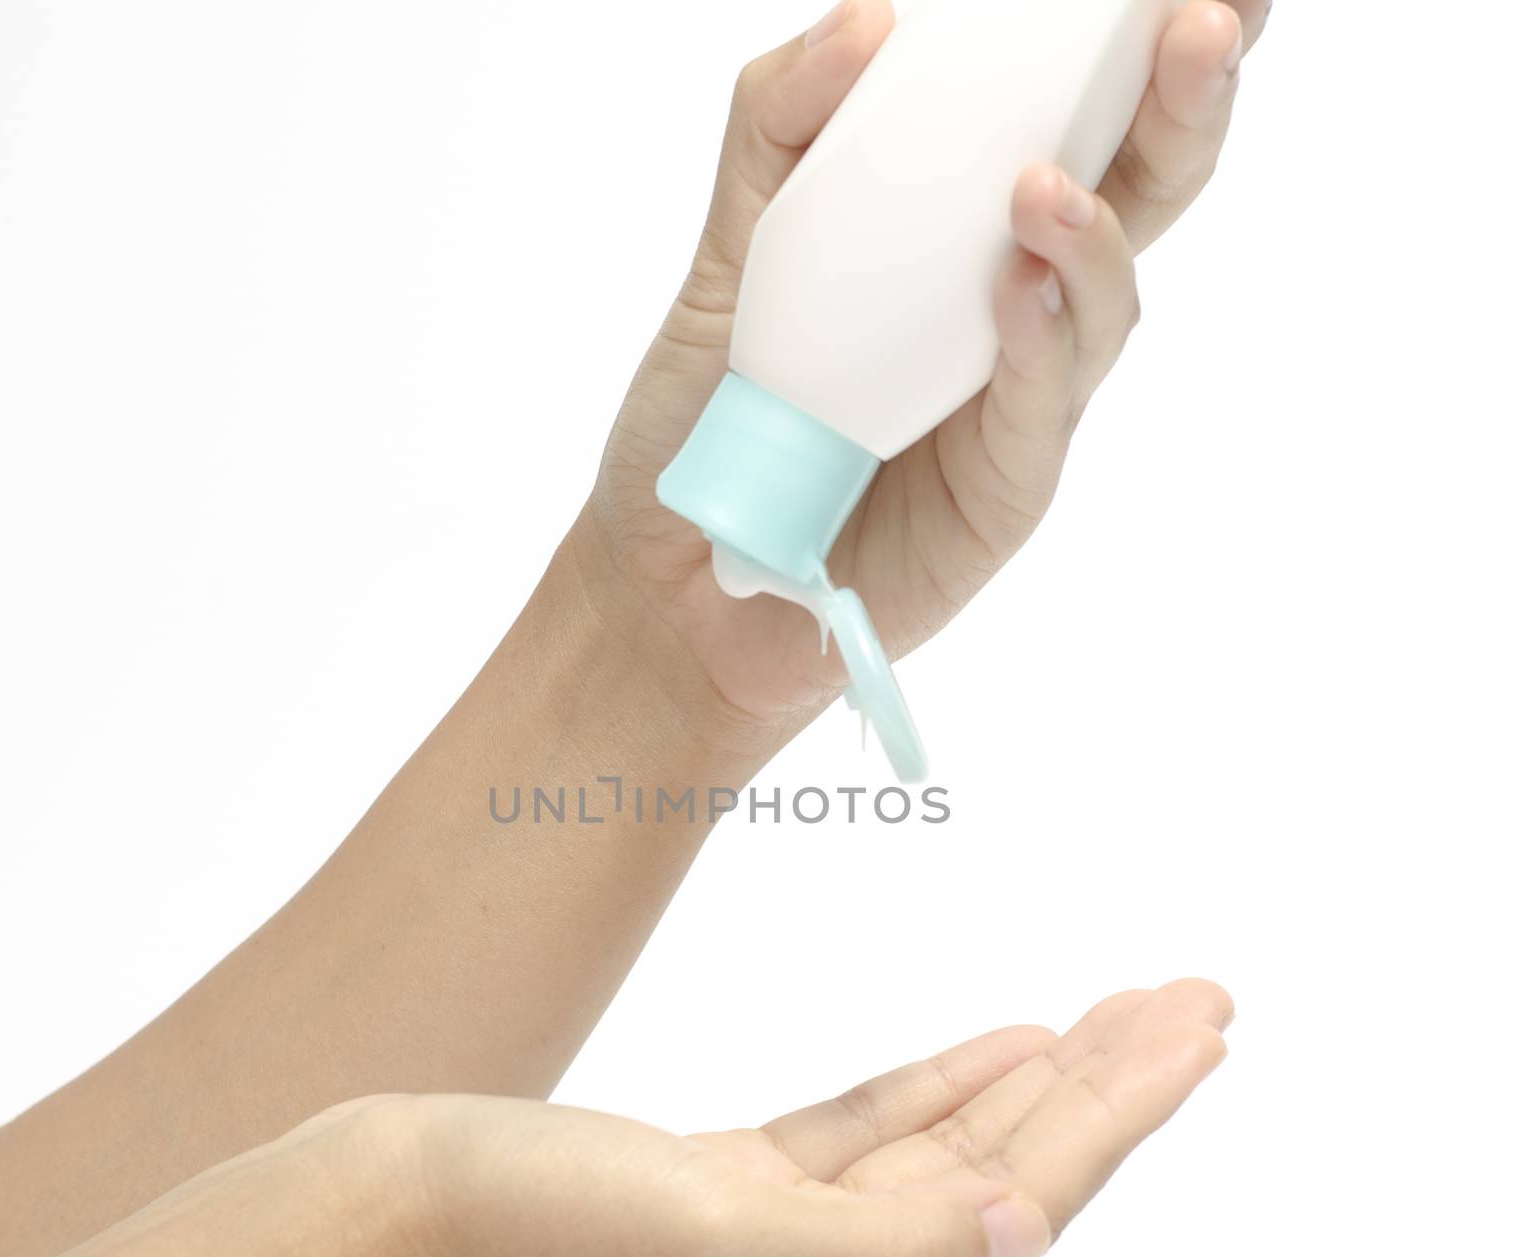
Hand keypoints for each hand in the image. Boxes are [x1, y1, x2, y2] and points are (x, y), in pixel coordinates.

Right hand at [337, 979, 1231, 1256]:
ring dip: (1034, 1081)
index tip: (1192, 1034)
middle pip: (1000, 1183)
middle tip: (1196, 1002)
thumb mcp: (703, 1247)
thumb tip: (1021, 1225)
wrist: (360, 1228)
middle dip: (1103, 1090)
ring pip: (942, 1154)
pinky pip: (863, 1137)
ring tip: (1124, 1011)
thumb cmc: (508, 1242)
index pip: (1014, 1214)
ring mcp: (770, 1252)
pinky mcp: (721, 1195)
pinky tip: (999, 1041)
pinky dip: (933, 1089)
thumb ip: (876, 1244)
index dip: (1112, 1119)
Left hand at [575, 1, 1269, 751]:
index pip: (1077, 120)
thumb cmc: (712, 418)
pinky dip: (1040, 341)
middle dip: (1184, 106)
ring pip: (1105, 303)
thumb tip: (873, 21)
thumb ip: (781, 133)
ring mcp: (1018, 402)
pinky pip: (1040, 408)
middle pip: (1139, 195)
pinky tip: (1018, 283)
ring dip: (1097, 233)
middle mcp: (1015, 309)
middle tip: (1206, 23)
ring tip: (1045, 184)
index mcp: (964, 235)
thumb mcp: (729, 254)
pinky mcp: (1003, 491)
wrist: (675, 577)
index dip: (1139, 45)